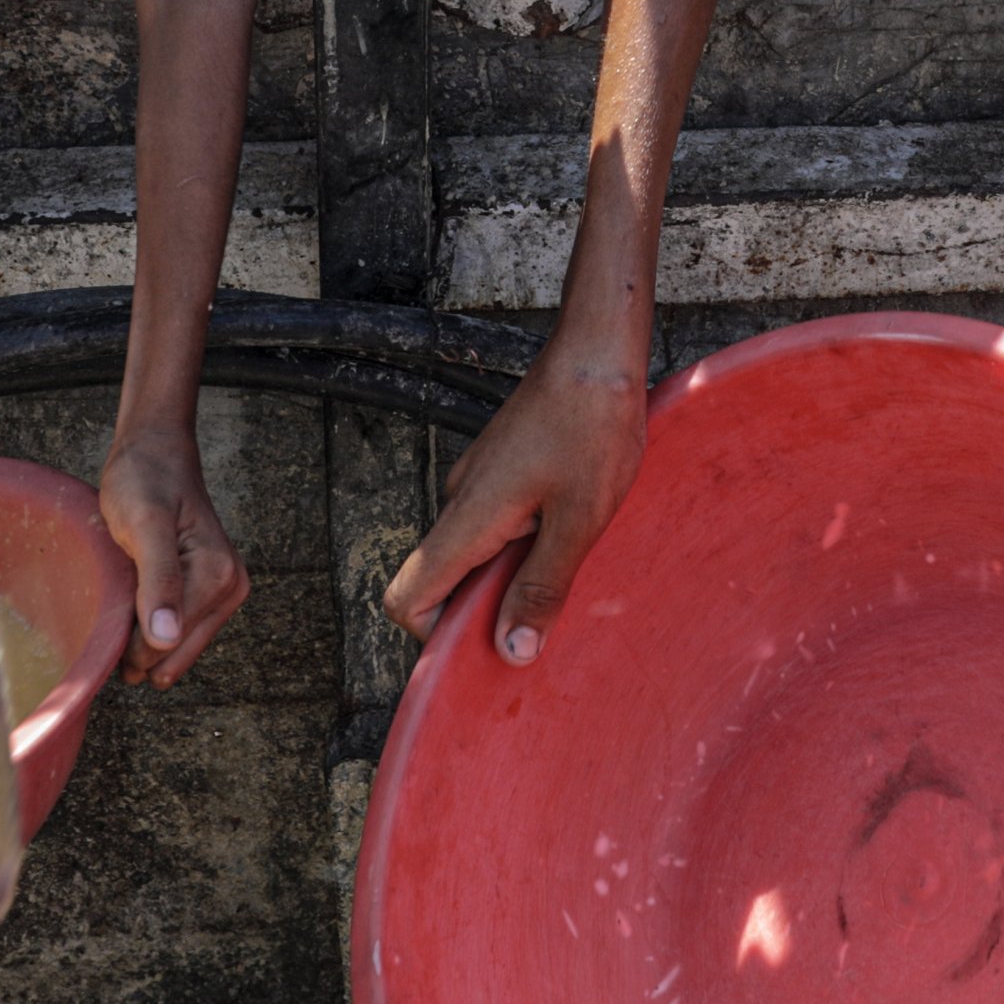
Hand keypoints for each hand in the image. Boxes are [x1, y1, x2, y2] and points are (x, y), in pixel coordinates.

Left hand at [98, 424, 253, 687]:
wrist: (155, 451)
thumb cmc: (145, 479)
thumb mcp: (144, 524)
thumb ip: (159, 580)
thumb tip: (166, 640)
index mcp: (217, 577)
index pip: (163, 646)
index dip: (124, 639)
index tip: (103, 604)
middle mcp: (230, 588)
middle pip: (170, 654)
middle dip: (134, 641)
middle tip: (112, 596)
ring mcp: (223, 592)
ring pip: (170, 648)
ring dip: (139, 632)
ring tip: (124, 590)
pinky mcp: (210, 592)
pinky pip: (173, 631)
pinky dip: (147, 625)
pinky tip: (133, 597)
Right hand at [381, 330, 644, 662]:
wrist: (596, 351)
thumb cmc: (591, 426)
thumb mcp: (579, 520)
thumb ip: (543, 586)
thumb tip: (511, 652)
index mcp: (468, 518)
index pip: (407, 597)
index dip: (434, 638)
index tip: (488, 651)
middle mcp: (460, 500)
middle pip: (441, 582)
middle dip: (485, 613)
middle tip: (547, 620)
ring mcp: (479, 480)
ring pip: (474, 551)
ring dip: (511, 575)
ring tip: (571, 569)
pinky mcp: (501, 466)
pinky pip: (495, 522)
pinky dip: (523, 542)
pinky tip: (573, 531)